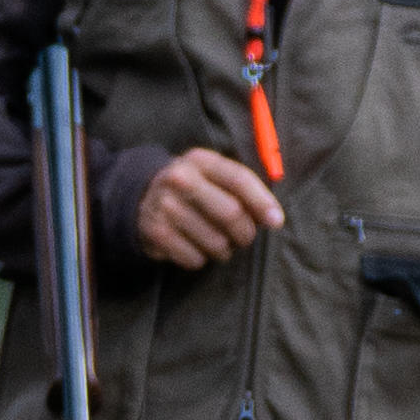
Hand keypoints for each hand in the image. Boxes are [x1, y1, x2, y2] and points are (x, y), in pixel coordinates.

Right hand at [132, 146, 284, 267]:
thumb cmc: (193, 190)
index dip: (262, 202)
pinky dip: (201, 259)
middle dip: (245, 233)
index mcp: (200, 161)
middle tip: (244, 238)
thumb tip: (273, 217)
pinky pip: (195, 258)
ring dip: (224, 250)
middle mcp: (180, 179)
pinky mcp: (156, 232)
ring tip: (218, 243)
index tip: (276, 221)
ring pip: (215, 242)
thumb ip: (242, 190)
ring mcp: (166, 206)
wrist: (143, 199)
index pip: (238, 179)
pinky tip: (195, 247)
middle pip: (230, 214)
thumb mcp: (212, 176)